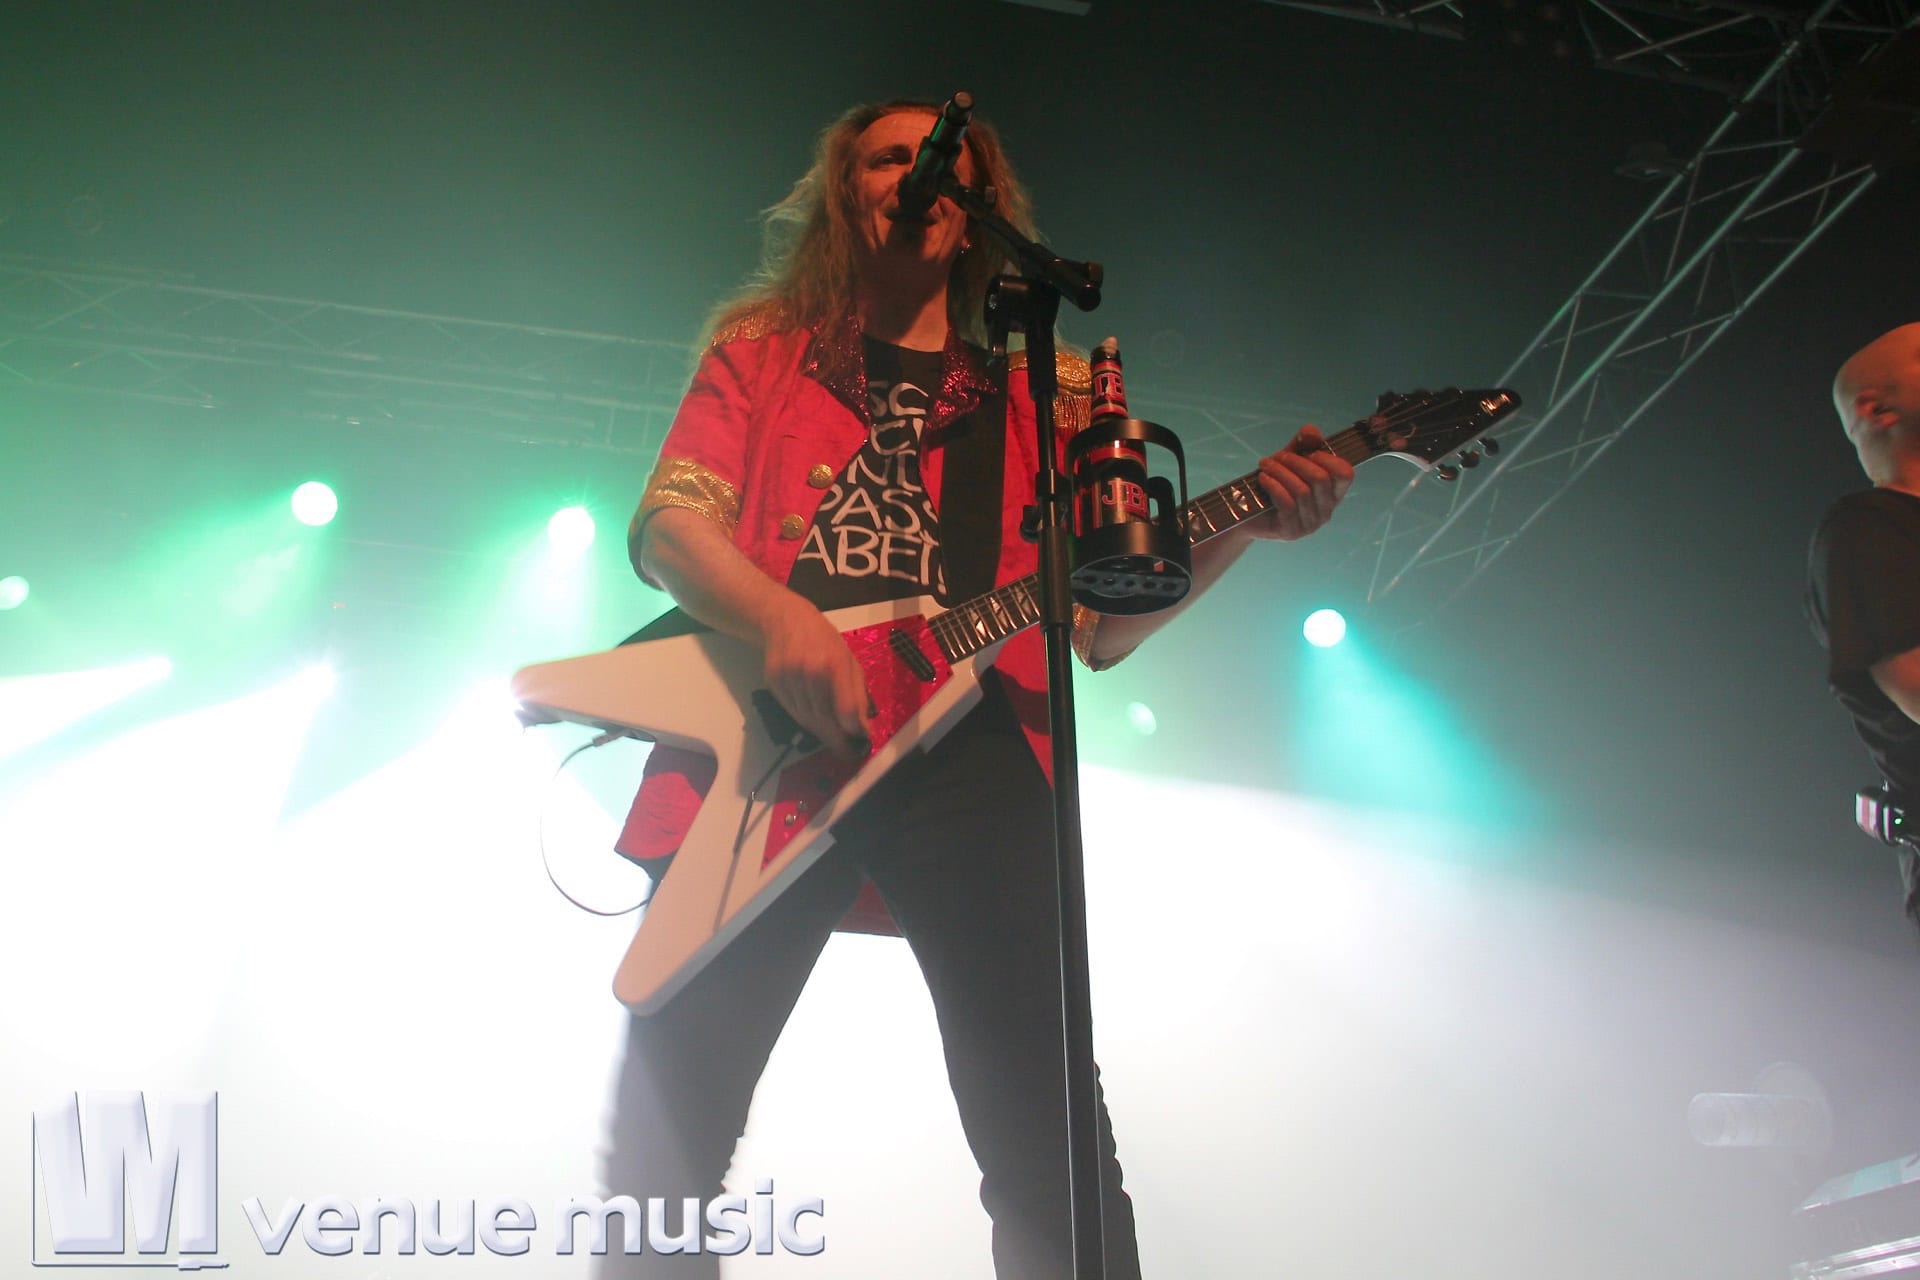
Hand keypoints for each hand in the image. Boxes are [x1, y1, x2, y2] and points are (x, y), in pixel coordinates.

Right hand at [759, 595, 871, 756]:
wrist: (786, 620)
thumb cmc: (825, 641)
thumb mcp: (849, 661)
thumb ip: (858, 694)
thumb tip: (862, 729)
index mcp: (835, 663)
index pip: (845, 708)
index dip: (853, 730)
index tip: (860, 742)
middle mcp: (810, 671)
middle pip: (824, 718)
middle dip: (838, 740)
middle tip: (847, 752)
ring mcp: (788, 677)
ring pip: (807, 719)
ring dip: (822, 733)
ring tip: (833, 738)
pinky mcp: (773, 682)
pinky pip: (792, 712)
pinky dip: (806, 721)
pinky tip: (816, 722)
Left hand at [1250, 425, 1354, 540]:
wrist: (1248, 515)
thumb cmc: (1274, 485)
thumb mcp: (1289, 460)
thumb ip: (1302, 445)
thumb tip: (1311, 432)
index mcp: (1333, 494)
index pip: (1346, 474)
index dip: (1328, 458)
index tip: (1307, 452)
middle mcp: (1326, 511)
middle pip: (1320, 479)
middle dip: (1296, 461)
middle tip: (1277, 456)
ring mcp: (1310, 524)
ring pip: (1301, 491)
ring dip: (1280, 472)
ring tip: (1265, 465)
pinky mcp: (1292, 532)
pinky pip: (1287, 503)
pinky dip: (1273, 486)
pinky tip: (1263, 478)